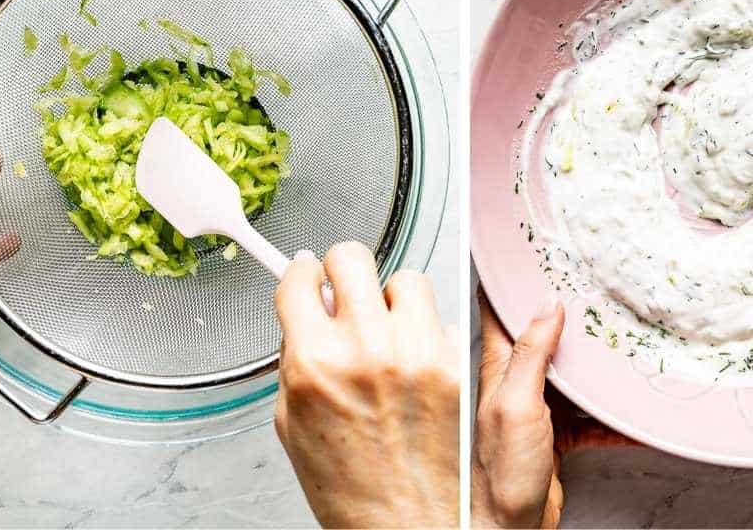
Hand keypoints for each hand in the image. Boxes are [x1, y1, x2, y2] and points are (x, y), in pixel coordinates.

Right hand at [274, 241, 458, 527]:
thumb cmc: (355, 494)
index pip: (299, 280)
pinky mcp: (456, 366)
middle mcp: (366, 351)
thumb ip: (297, 363)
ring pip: (406, 279)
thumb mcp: (296, 428)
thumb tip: (303, 317)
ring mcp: (416, 354)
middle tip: (349, 290)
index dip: (301, 275)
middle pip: (352, 258)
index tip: (308, 276)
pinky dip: (430, 335)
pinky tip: (421, 366)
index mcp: (315, 365)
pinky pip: (442, 321)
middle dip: (346, 270)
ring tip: (392, 334)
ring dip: (395, 300)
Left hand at [472, 290, 635, 527]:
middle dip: (573, 319)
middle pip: (548, 338)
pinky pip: (593, 418)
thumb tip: (546, 305)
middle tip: (599, 296)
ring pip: (574, 375)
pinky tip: (635, 415)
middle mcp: (517, 383)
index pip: (500, 310)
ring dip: (599, 369)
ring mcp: (538, 408)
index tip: (537, 254)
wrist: (508, 527)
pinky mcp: (557, 435)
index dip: (514, 281)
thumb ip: (530, 354)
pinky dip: (615, 418)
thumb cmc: (499, 474)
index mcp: (498, 367)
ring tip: (627, 351)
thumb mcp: (516, 404)